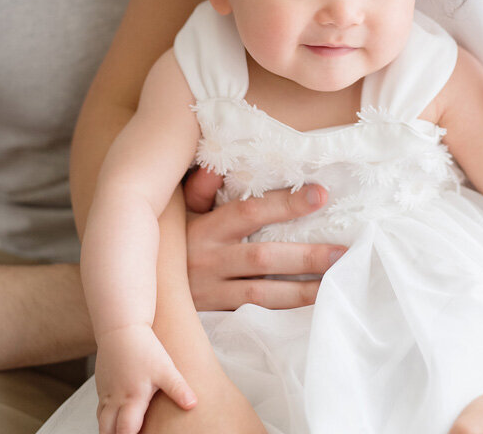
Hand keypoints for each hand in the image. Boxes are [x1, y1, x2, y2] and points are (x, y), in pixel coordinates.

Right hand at [95, 324, 195, 433]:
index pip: (125, 431)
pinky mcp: (101, 385)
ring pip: (101, 421)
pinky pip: (100, 408)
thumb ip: (178, 388)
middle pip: (107, 431)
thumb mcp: (166, 368)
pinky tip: (116, 418)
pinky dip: (106, 417)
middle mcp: (115, 399)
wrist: (122, 327)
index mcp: (132, 399)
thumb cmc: (145, 348)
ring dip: (109, 429)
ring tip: (120, 432)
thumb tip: (193, 404)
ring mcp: (106, 393)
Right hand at [183, 175, 346, 310]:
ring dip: (302, 291)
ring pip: (262, 295)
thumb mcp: (180, 211)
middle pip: (263, 259)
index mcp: (204, 229)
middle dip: (305, 257)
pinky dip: (282, 314)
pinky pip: (254, 318)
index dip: (285, 204)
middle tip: (343, 252)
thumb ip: (202, 187)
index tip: (320, 195)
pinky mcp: (215, 317)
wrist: (140, 289)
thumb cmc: (170, 241)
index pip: (249, 213)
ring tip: (335, 283)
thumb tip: (217, 164)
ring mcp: (212, 293)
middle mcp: (209, 261)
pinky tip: (310, 309)